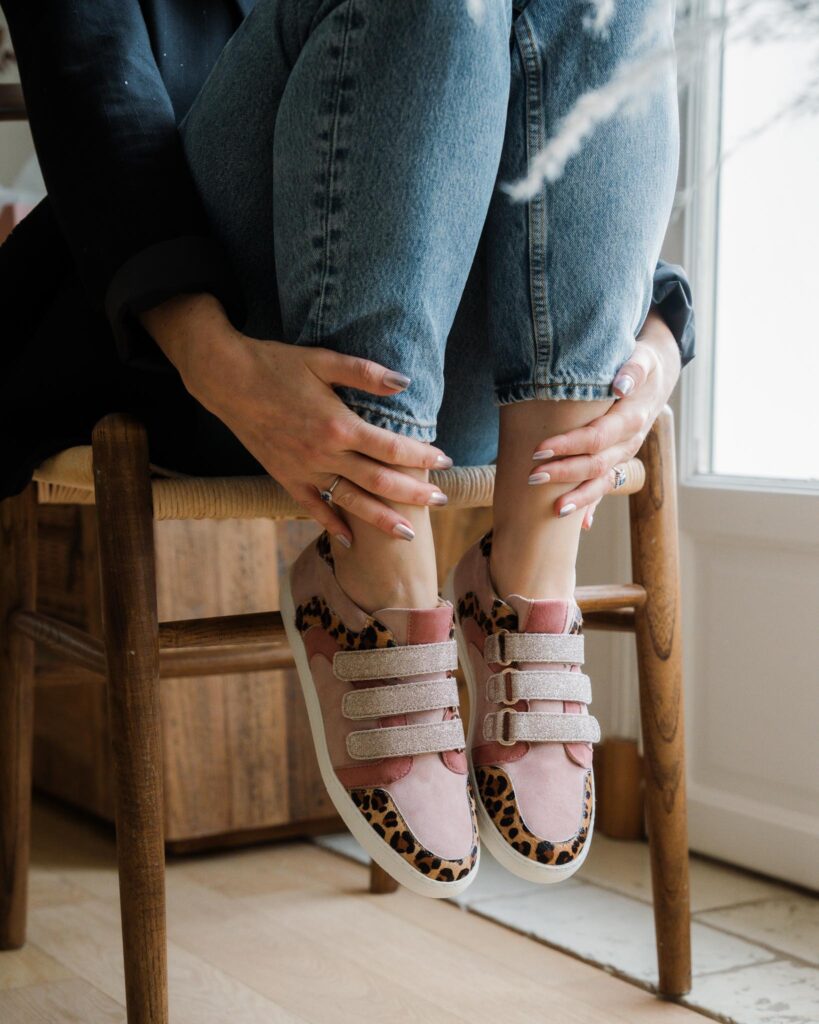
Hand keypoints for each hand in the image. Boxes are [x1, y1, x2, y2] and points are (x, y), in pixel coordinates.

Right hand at [140, 294, 451, 543]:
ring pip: (351, 503)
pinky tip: (351, 541)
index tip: (445, 460)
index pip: (391, 447)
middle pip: (379, 482)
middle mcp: (323, 454)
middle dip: (414, 493)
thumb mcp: (323, 360)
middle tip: (442, 501)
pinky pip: (313, 508)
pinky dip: (333, 526)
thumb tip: (405, 383)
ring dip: (382, 520)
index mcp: (337, 424)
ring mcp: (303, 470)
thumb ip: (366, 373)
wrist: (227, 379)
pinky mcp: (285, 478)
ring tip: (410, 533)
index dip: (421, 455)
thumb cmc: (276, 365)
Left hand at [529, 307, 681, 527]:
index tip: (540, 449)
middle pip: (597, 464)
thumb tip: (621, 385)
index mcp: (631, 419)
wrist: (659, 375)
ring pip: (603, 482)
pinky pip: (606, 487)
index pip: (597, 437)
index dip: (569, 445)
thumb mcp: (642, 357)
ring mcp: (625, 455)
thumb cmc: (641, 363)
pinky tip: (581, 526)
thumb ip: (633, 369)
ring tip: (554, 511)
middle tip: (533, 477)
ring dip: (579, 498)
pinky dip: (594, 506)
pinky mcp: (619, 461)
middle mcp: (630, 442)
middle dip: (565, 473)